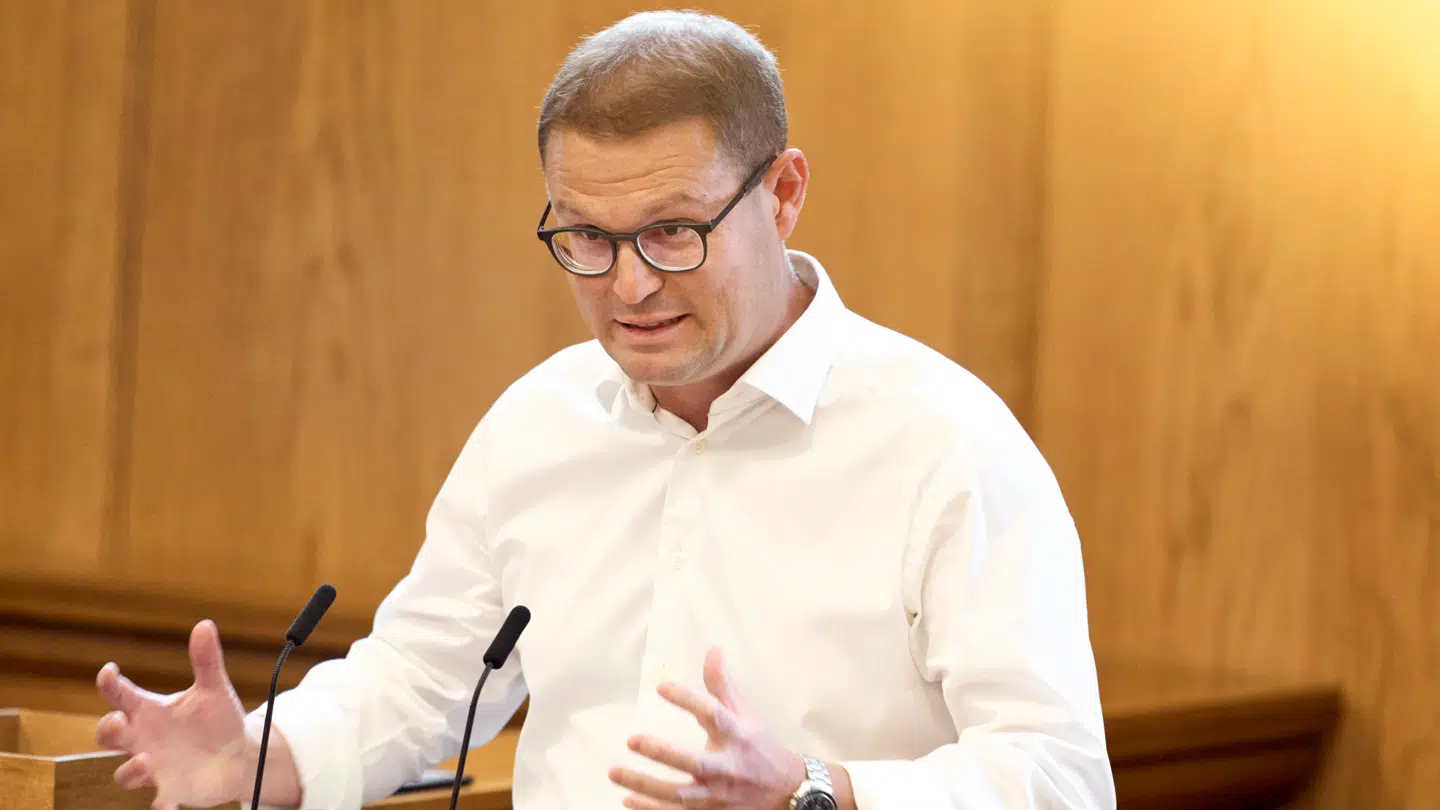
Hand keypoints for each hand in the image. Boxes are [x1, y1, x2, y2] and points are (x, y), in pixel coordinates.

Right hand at [94, 620, 250, 809]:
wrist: (236, 754)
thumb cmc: (216, 720)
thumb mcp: (213, 690)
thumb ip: (206, 660)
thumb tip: (205, 625)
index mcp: (150, 711)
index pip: (121, 695)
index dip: (110, 684)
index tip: (108, 672)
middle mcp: (143, 740)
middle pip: (108, 735)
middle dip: (107, 730)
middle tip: (119, 722)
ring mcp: (152, 767)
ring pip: (124, 773)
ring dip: (129, 769)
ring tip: (146, 761)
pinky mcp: (169, 791)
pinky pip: (157, 804)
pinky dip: (160, 807)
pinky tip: (167, 806)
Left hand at [609, 647, 805, 809]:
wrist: (786, 792)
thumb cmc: (759, 746)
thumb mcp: (745, 713)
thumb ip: (722, 685)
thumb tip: (712, 650)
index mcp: (737, 735)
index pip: (713, 714)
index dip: (688, 699)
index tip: (661, 686)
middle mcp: (728, 766)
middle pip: (694, 761)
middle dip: (662, 752)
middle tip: (632, 739)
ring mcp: (718, 794)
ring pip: (679, 794)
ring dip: (646, 785)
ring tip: (615, 772)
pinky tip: (626, 800)